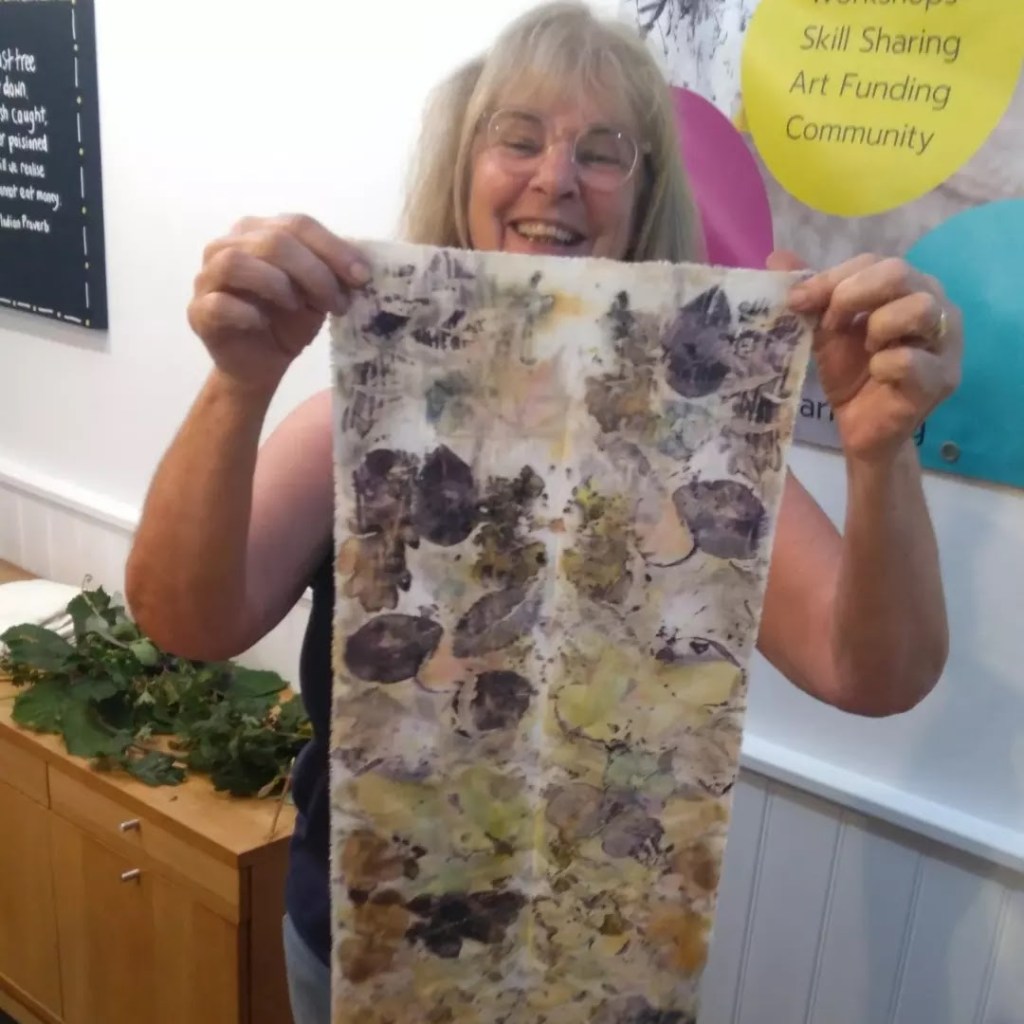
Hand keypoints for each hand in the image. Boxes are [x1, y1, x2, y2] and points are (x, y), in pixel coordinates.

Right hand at [187, 214, 370, 393]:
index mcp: (260, 231)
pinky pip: (219, 303)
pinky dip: (247, 313)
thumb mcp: (319, 291)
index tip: (362, 277)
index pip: (298, 224)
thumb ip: (334, 269)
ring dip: (278, 285)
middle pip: (273, 241)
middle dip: (314, 273)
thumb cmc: (289, 320)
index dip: (333, 248)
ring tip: (297, 307)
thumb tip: (364, 259)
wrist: (262, 363)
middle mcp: (228, 245)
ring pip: (237, 263)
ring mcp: (208, 277)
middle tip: (337, 303)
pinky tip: (264, 324)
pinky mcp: (199, 311)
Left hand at [768, 251, 962, 462]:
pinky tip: (877, 375)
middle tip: (830, 324)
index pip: (874, 261)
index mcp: (909, 286)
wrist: (860, 429)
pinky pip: (912, 359)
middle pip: (900, 272)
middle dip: (853, 294)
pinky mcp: (943, 378)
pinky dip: (884, 365)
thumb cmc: (850, 374)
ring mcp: (947, 342)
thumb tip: (775, 256)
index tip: (799, 301)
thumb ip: (809, 294)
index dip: (833, 277)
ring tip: (866, 349)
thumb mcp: (824, 330)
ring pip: (918, 308)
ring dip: (877, 326)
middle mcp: (937, 305)